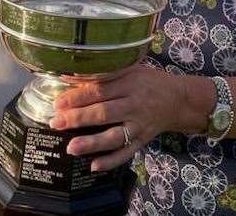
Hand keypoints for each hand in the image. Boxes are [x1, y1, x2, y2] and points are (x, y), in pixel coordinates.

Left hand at [49, 65, 180, 171]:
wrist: (179, 99)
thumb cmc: (149, 81)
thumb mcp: (132, 70)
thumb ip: (106, 74)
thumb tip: (73, 77)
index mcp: (130, 84)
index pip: (100, 91)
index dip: (78, 97)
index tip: (58, 104)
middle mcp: (134, 105)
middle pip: (104, 113)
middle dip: (78, 119)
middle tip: (56, 123)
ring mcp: (139, 125)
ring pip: (114, 136)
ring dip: (92, 143)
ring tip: (71, 147)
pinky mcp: (143, 140)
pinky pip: (126, 153)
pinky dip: (110, 161)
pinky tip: (94, 166)